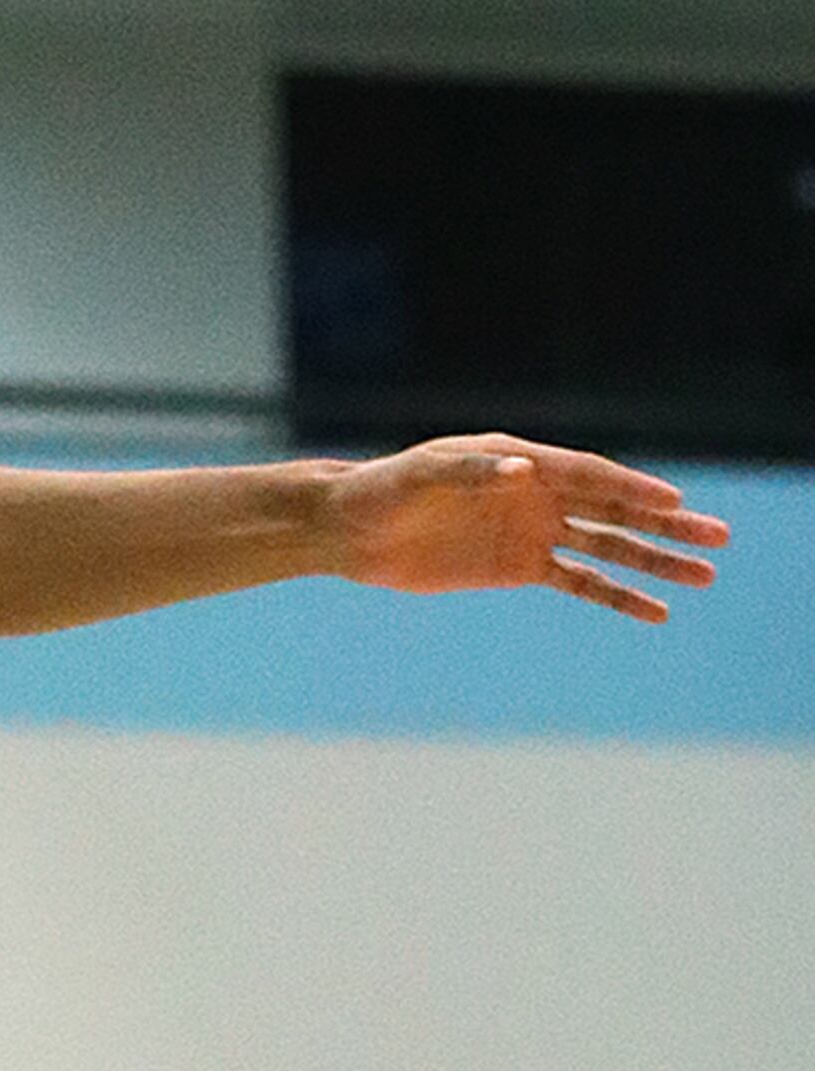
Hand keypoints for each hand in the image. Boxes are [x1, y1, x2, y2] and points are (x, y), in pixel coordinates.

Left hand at [324, 435, 728, 625]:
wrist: (350, 530)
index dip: (633, 488)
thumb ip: (471, 471)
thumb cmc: (382, 491)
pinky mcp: (518, 566)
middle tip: (719, 538)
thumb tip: (522, 468)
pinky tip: (656, 611)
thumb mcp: (420, 476)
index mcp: (519, 459)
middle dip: (667, 525)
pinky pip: (578, 582)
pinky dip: (616, 596)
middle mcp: (535, 492)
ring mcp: (532, 530)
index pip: (590, 476)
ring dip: (655, 562)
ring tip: (704, 576)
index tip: (675, 502)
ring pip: (607, 547)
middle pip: (614, 510)